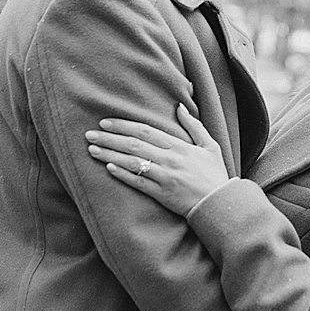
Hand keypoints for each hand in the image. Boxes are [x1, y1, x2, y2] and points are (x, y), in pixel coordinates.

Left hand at [85, 103, 228, 216]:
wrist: (219, 203)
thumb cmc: (215, 174)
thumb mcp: (211, 146)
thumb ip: (194, 126)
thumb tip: (179, 107)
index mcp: (180, 146)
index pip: (146, 131)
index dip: (124, 125)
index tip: (106, 122)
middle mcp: (170, 159)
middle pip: (134, 145)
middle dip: (110, 138)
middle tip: (90, 134)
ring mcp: (164, 177)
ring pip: (131, 162)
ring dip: (110, 154)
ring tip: (92, 149)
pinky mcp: (161, 193)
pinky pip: (137, 182)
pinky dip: (122, 174)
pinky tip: (108, 167)